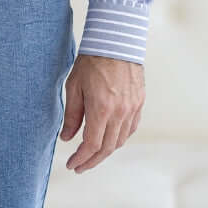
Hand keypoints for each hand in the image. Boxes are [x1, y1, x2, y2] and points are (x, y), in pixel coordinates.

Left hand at [59, 53, 143, 172]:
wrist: (115, 40)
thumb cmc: (92, 60)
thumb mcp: (74, 85)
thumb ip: (72, 114)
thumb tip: (67, 138)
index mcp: (101, 108)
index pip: (92, 145)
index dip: (81, 158)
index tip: (72, 164)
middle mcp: (120, 112)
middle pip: (107, 148)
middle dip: (92, 161)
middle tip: (80, 166)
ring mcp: (132, 108)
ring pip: (120, 140)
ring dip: (106, 152)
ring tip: (92, 154)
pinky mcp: (139, 102)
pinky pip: (130, 129)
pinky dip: (119, 138)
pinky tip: (109, 139)